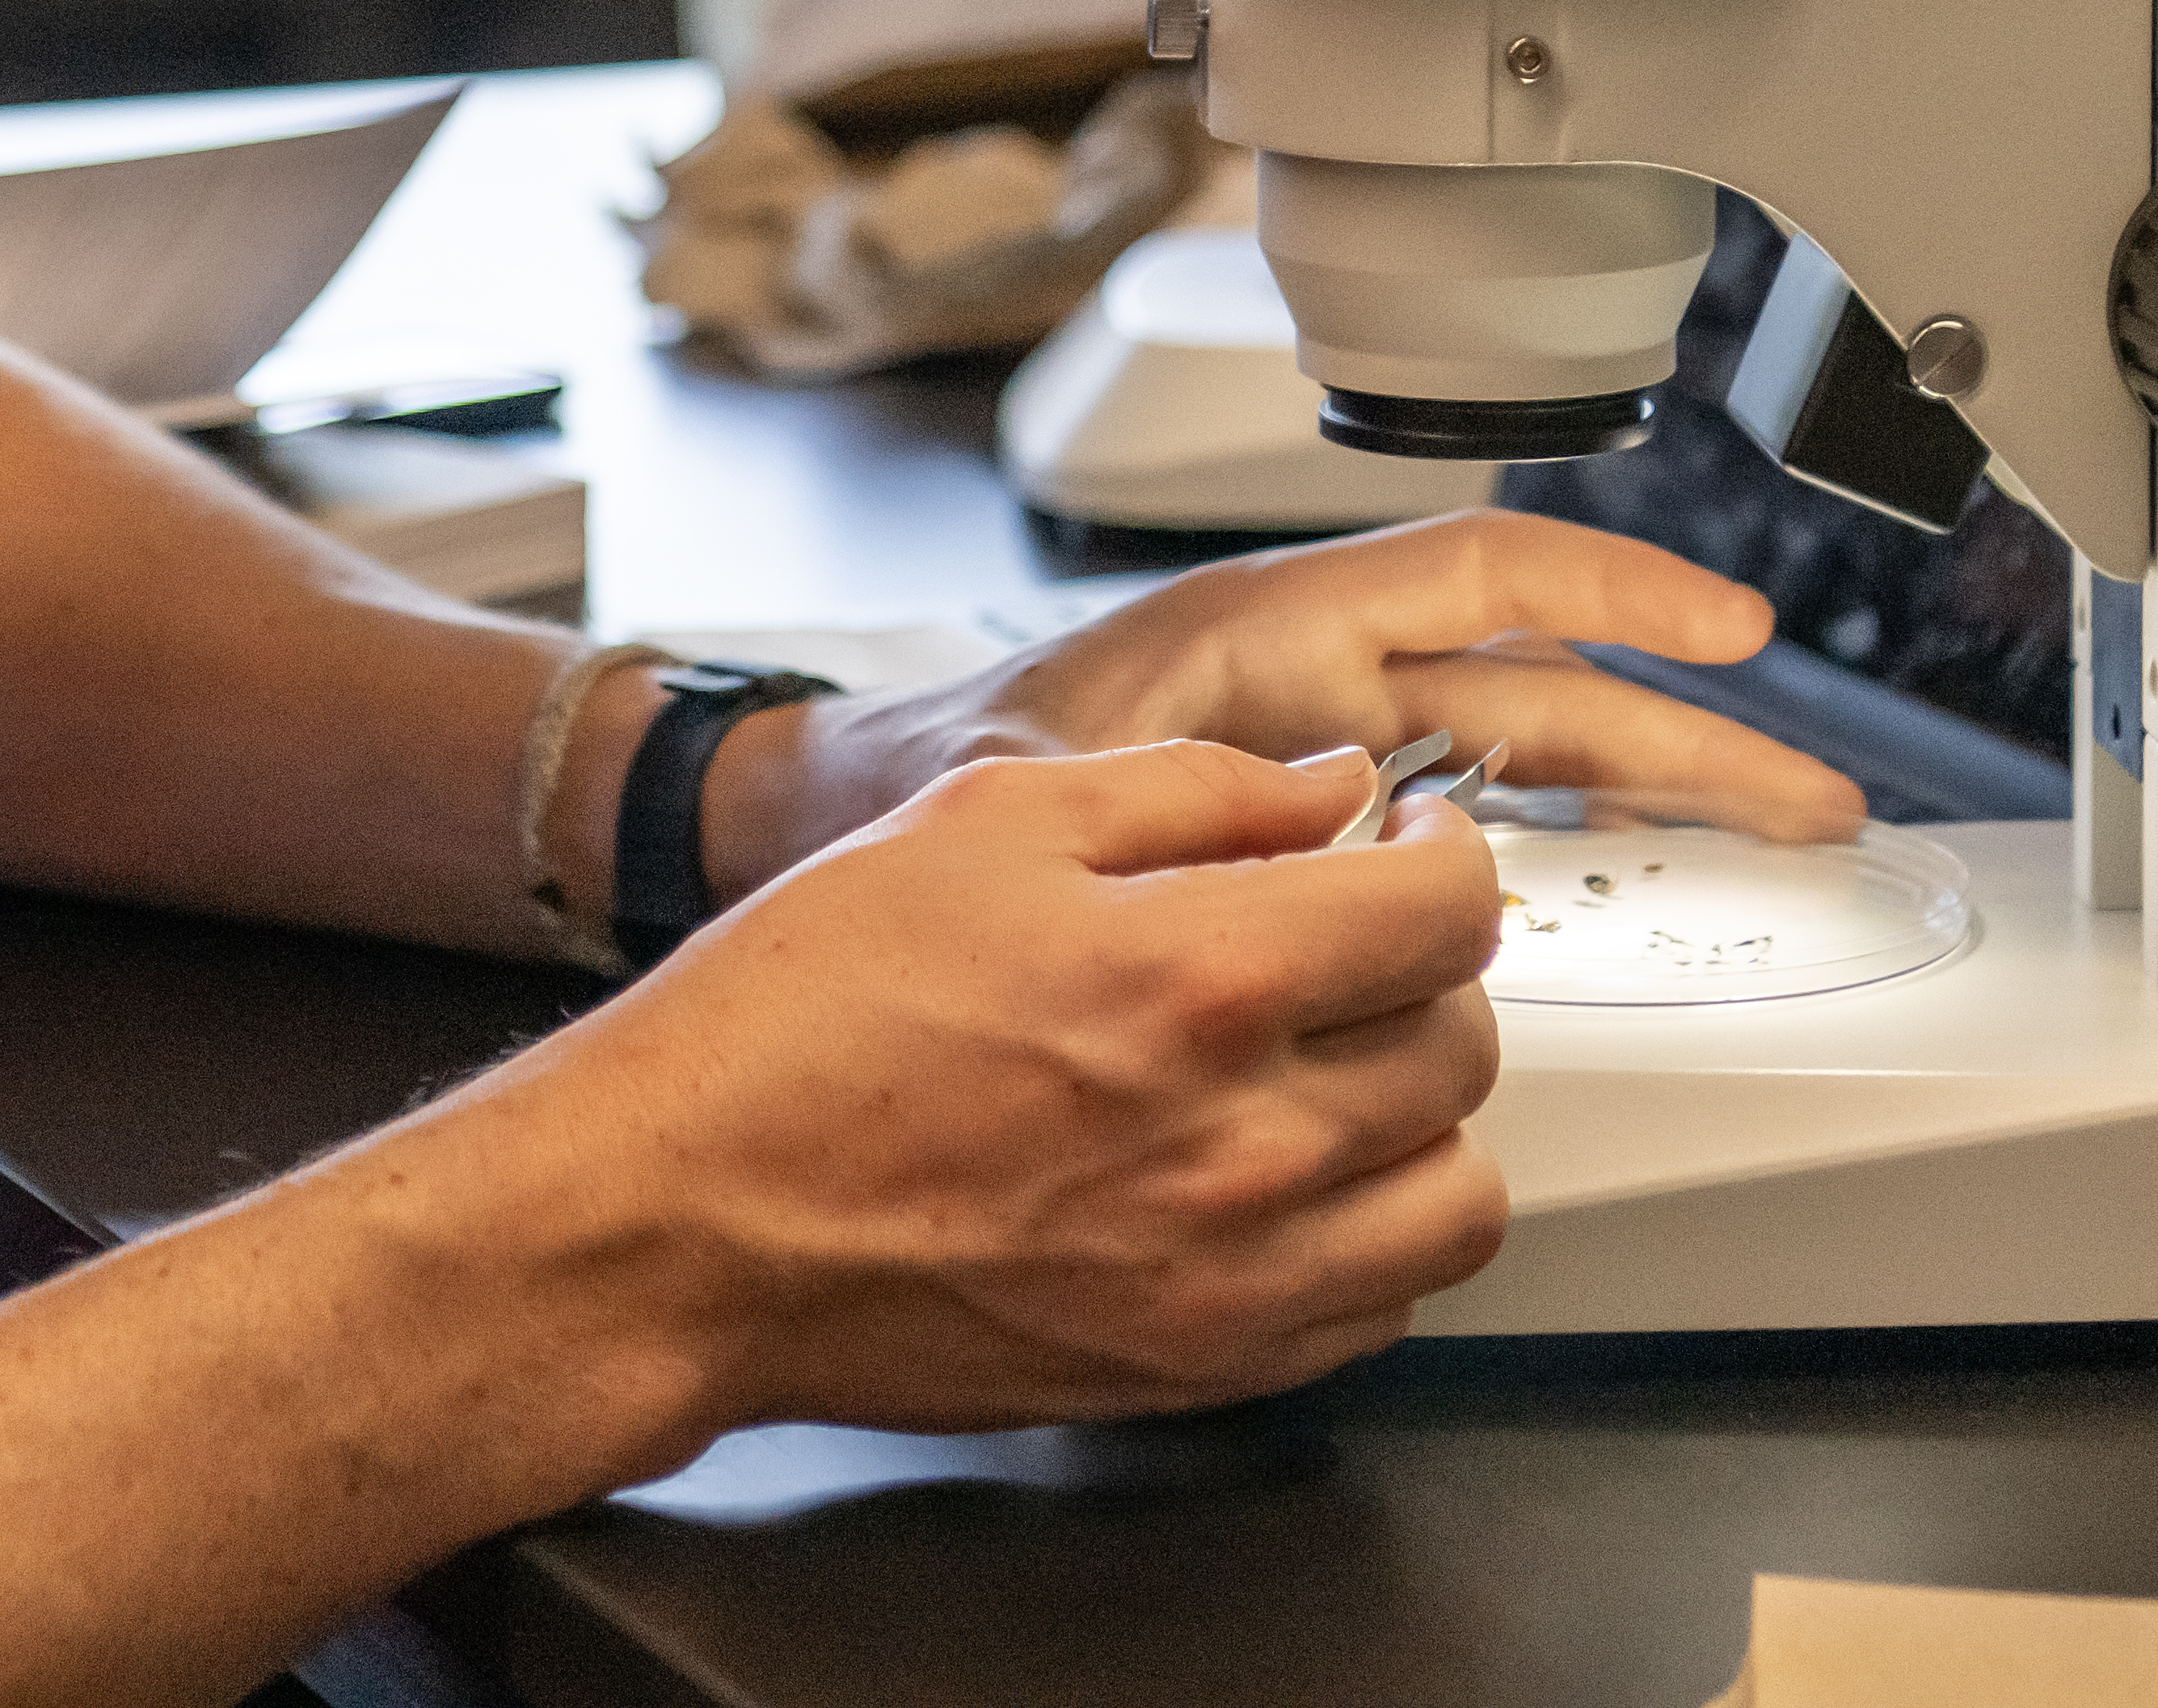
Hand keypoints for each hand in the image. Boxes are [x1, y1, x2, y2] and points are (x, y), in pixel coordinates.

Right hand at [513, 739, 1506, 1438]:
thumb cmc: (803, 1016)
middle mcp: (1244, 1140)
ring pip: (1457, 1196)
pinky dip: (1368, 1233)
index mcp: (1198, 977)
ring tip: (1336, 1062)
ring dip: (1419, 1114)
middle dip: (1423, 967)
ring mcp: (1232, 1275)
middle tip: (1348, 935)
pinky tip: (1286, 1173)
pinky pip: (1379, 1307)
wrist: (695, 1211)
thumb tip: (1322, 788)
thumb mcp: (981, 818)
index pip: (1442, 912)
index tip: (1411, 840)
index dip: (1444, 851)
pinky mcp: (1201, 1369)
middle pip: (1462, 1045)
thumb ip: (1184, 789)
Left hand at [722, 515, 1867, 895]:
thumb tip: (1315, 819)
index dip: (1608, 592)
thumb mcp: (1023, 785)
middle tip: (1811, 790)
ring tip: (1769, 825)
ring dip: (1641, 786)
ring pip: (1510, 754)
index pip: (1470, 578)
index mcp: (1251, 639)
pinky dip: (1547, 843)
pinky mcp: (1291, 828)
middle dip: (1679, 730)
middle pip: (1529, 686)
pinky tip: (1622, 892)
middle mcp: (1296, 686)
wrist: (816, 835)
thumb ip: (1164, 796)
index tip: (1724, 626)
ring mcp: (1304, 758)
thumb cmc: (896, 783)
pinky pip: (1451, 818)